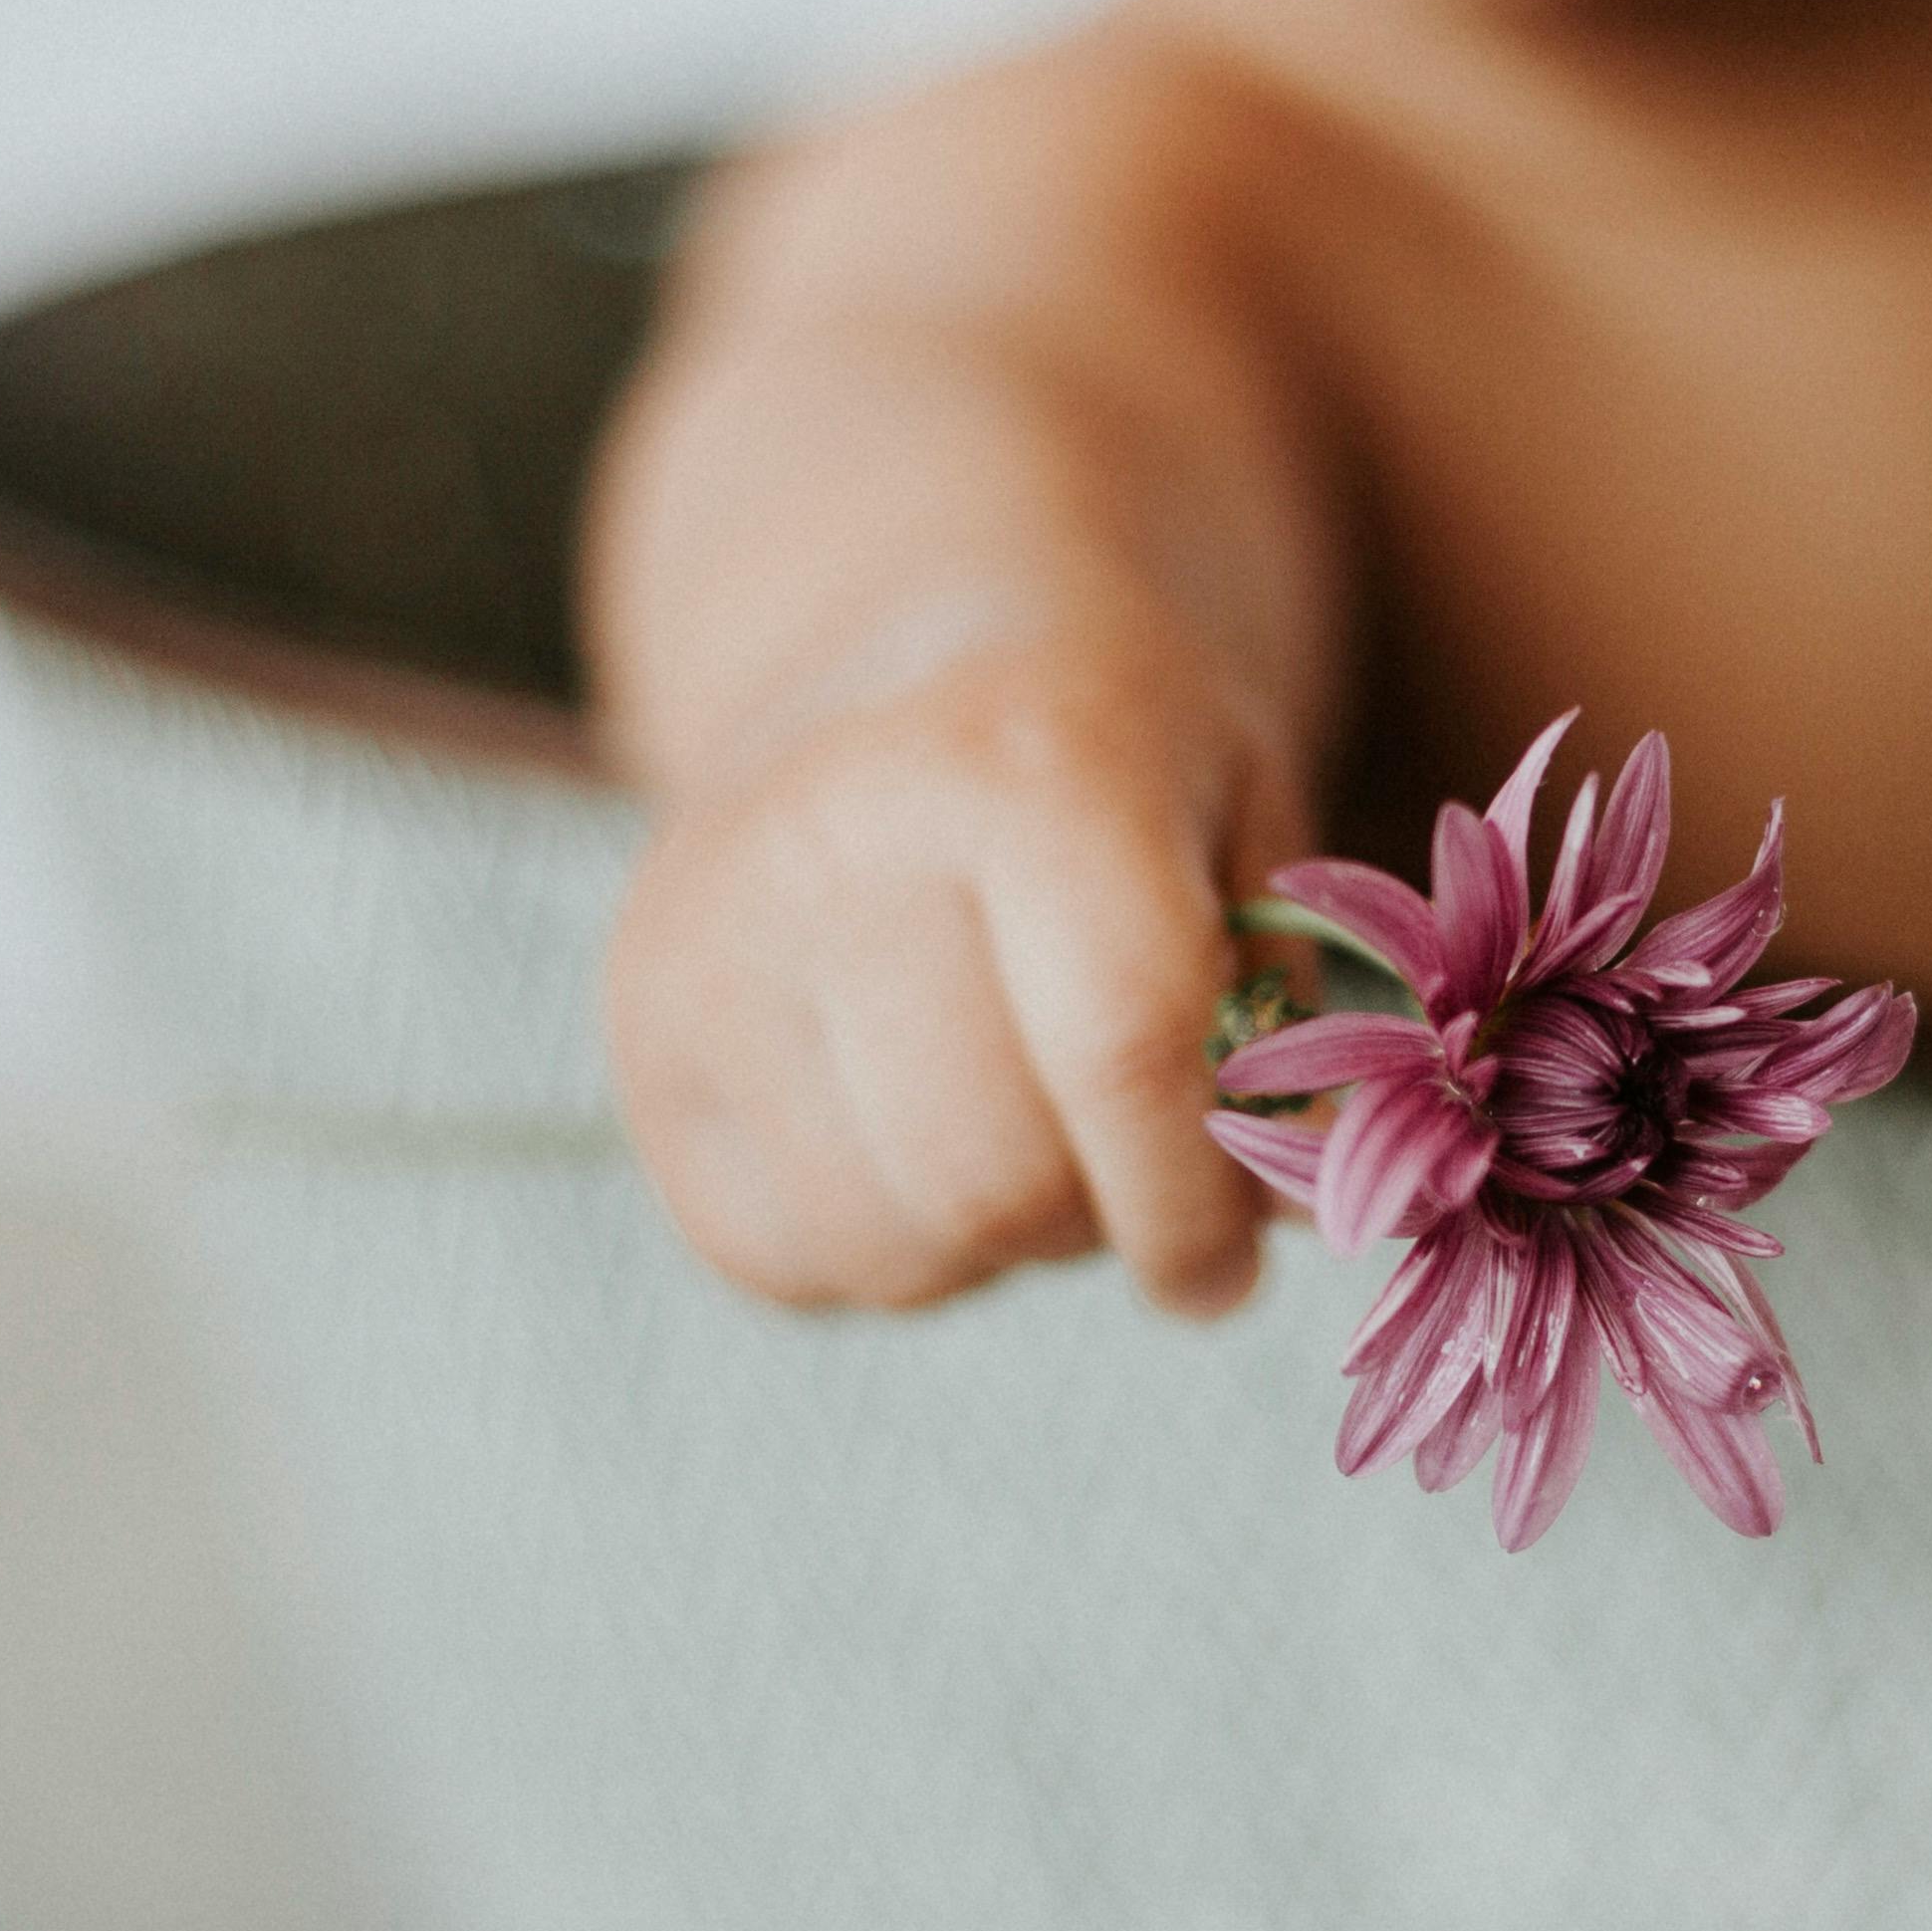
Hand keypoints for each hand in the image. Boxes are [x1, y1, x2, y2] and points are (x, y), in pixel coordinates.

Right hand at [603, 620, 1313, 1315]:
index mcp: (1023, 760)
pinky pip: (787, 1258)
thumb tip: (1292, 1211)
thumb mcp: (1251, 823)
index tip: (1231, 1270)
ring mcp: (707, 937)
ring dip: (993, 1246)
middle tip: (1131, 1183)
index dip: (1197, 1205)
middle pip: (999, 1177)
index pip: (1124, 1051)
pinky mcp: (639, 1032)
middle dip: (1098, 1225)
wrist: (900, 660)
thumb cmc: (1116, 759)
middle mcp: (833, 836)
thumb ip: (1285, 1017)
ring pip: (893, 1241)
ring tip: (1025, 1135)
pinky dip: (884, 1248)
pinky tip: (916, 1140)